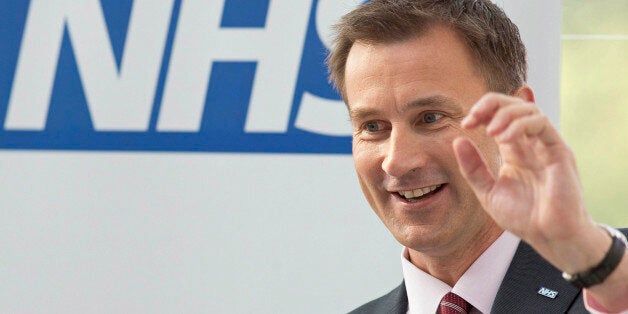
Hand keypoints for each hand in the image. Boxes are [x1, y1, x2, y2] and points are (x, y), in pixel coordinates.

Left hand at [453, 91, 627, 311]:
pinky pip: (542, 124)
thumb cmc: (523, 217)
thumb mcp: (488, 192)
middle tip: (473, 117)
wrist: (549, 237)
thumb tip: (458, 140)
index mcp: (513, 151)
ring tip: (489, 131)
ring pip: (529, 110)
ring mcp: (545, 146)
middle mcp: (530, 144)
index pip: (499, 117)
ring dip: (505, 114)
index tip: (465, 124)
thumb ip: (473, 168)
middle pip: (514, 106)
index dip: (481, 113)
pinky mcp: (559, 151)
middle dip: (491, 104)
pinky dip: (521, 125)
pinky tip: (504, 138)